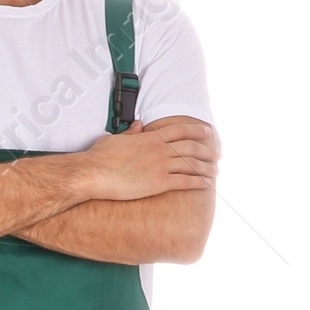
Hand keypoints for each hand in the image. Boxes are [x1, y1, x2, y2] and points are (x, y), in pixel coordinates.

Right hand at [83, 117, 218, 200]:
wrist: (93, 174)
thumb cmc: (99, 158)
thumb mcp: (114, 139)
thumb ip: (130, 132)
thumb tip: (137, 125)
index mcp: (150, 138)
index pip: (180, 131)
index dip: (197, 131)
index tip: (208, 132)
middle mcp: (160, 150)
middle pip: (191, 147)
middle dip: (207, 150)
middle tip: (217, 154)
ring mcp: (161, 166)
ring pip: (192, 164)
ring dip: (206, 167)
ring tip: (215, 171)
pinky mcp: (159, 183)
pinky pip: (185, 181)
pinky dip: (199, 182)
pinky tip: (206, 184)